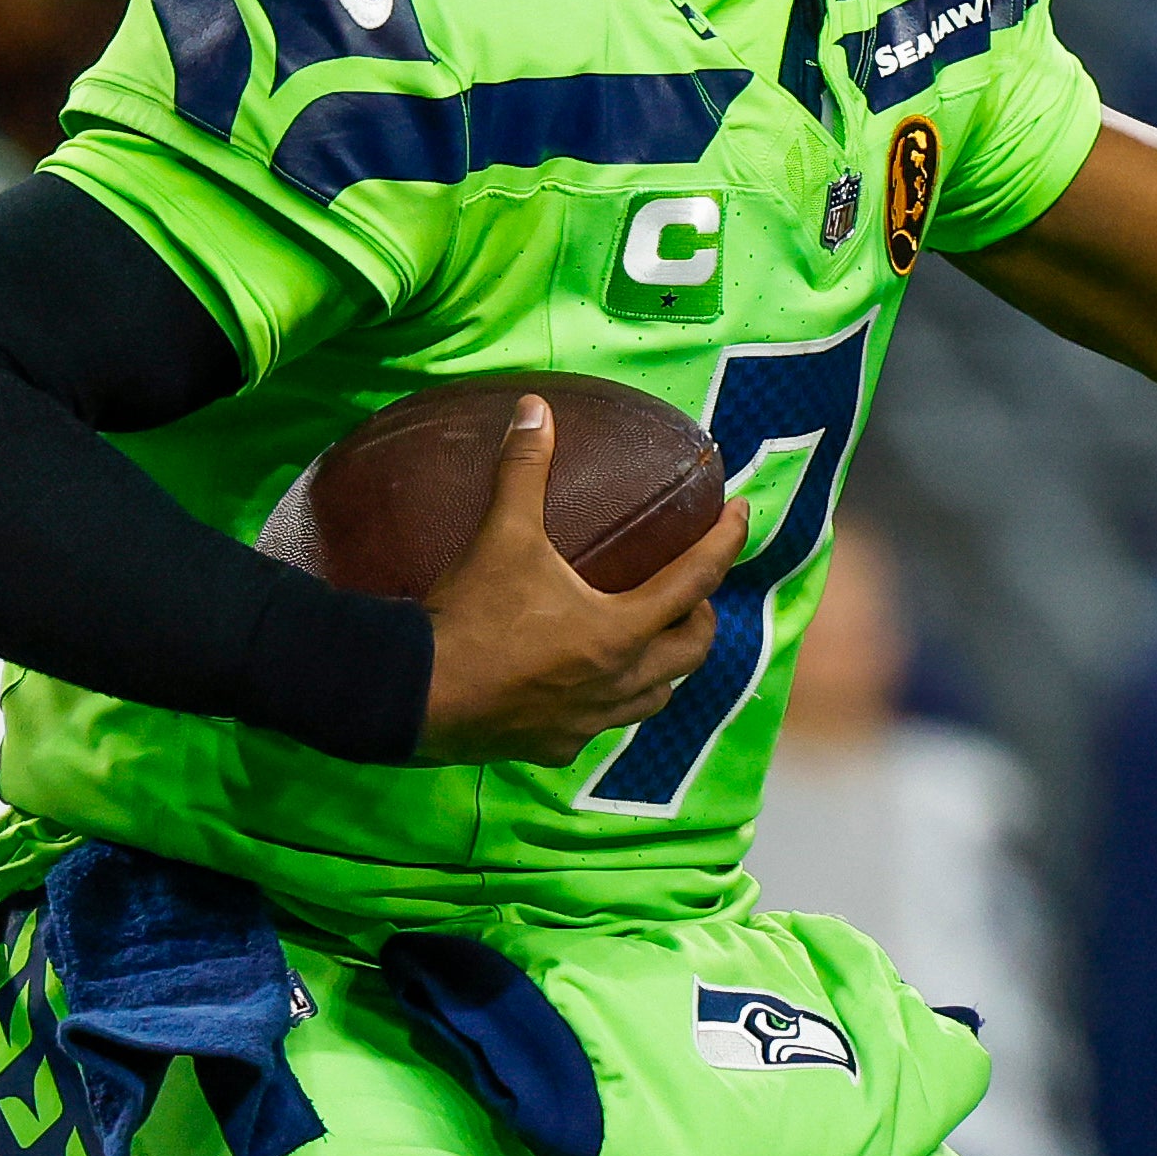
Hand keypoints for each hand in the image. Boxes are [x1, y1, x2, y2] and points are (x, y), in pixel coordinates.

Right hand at [418, 395, 750, 766]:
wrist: (412, 695)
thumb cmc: (470, 615)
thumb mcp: (502, 536)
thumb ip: (524, 470)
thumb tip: (534, 407)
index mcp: (621, 629)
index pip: (697, 580)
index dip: (727, 542)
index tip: (744, 514)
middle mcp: (620, 682)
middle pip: (692, 651)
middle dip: (701, 617)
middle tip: (690, 591)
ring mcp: (590, 722)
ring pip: (655, 698)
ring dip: (663, 668)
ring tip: (650, 640)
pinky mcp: (555, 748)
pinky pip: (601, 726)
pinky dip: (607, 703)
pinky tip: (585, 687)